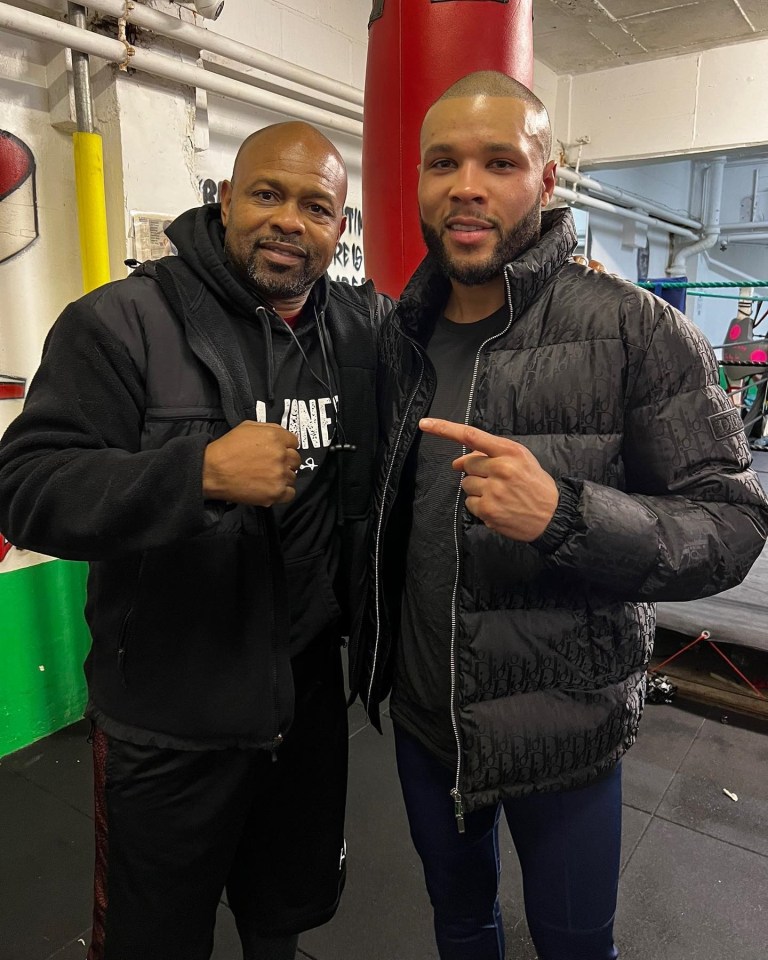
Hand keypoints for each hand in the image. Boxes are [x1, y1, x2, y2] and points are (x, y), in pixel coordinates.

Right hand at [202, 421, 300, 505]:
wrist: (212, 471)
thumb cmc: (227, 448)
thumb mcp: (247, 427)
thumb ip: (269, 428)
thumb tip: (282, 435)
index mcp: (276, 437)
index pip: (294, 442)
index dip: (286, 447)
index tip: (277, 452)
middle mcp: (281, 455)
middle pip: (296, 460)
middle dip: (286, 462)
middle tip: (271, 466)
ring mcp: (279, 475)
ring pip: (293, 477)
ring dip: (283, 477)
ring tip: (267, 478)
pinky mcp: (276, 493)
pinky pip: (290, 493)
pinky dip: (283, 492)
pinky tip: (271, 488)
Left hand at [419, 418, 558, 541]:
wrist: (553, 516)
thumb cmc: (535, 484)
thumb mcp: (520, 459)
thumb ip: (490, 454)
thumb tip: (457, 462)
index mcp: (509, 451)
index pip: (471, 435)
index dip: (444, 428)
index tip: (424, 423)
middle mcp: (500, 468)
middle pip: (467, 464)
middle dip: (475, 471)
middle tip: (495, 480)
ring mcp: (493, 490)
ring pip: (466, 484)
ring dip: (477, 489)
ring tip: (499, 494)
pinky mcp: (488, 510)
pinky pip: (469, 503)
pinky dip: (479, 506)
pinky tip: (497, 507)